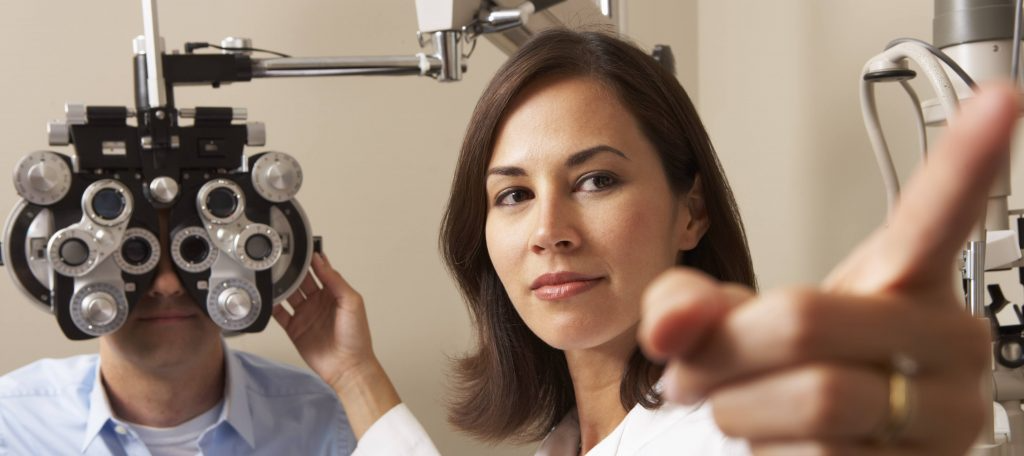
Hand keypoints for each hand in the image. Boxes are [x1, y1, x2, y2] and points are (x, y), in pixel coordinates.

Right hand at [274, 253, 374, 386]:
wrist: (347, 366)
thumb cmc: (356, 336)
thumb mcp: (352, 302)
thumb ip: (335, 281)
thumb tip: (321, 261)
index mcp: (334, 292)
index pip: (320, 270)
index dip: (310, 259)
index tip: (299, 247)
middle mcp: (318, 301)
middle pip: (300, 280)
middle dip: (291, 269)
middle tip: (279, 258)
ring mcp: (305, 314)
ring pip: (288, 294)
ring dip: (280, 285)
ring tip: (270, 274)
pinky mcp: (294, 328)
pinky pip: (279, 314)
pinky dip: (271, 305)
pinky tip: (265, 297)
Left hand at [638, 83, 1017, 454]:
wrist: (813, 444)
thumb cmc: (786, 367)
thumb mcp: (733, 321)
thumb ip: (686, 302)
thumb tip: (671, 326)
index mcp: (904, 278)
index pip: (938, 215)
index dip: (967, 160)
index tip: (998, 101)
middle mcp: (945, 341)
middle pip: (806, 320)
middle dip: (722, 350)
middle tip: (691, 368)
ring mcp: (946, 412)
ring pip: (812, 398)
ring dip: (736, 409)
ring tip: (730, 407)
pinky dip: (766, 453)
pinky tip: (773, 445)